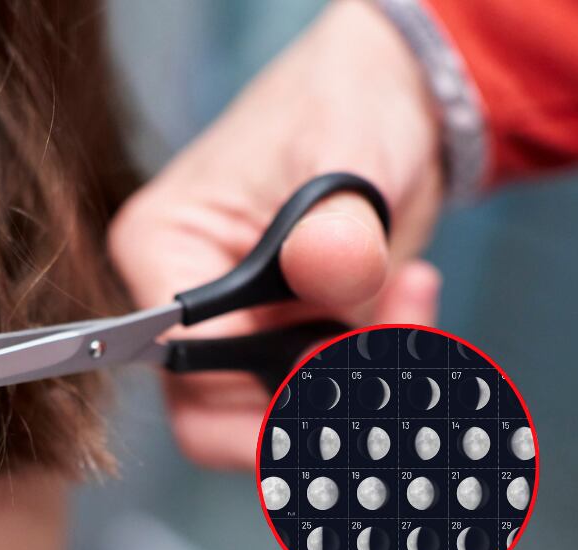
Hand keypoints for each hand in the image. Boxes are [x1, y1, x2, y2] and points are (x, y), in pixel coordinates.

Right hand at [108, 0, 442, 468]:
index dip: (258, 395)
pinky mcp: (288, 351)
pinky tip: (409, 298)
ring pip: (288, 419)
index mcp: (165, 250)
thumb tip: (326, 269)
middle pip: (227, 419)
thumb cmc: (345, 104)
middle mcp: (187, 308)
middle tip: (399, 328)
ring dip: (367, 376)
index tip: (338, 373)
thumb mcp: (347, 150)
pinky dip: (383, 370)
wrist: (393, 103)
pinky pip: (329, 402)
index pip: (185, 364)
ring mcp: (239, 336)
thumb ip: (337, 224)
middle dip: (325, 395)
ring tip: (412, 290)